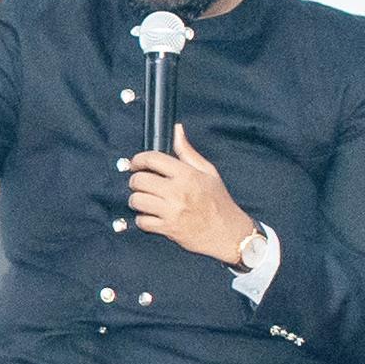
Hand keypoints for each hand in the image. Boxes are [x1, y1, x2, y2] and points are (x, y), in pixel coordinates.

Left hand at [126, 123, 253, 263]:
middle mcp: (178, 192)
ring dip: (137, 200)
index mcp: (187, 175)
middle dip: (136, 181)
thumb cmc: (218, 201)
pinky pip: (142, 221)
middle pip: (139, 180)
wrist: (229, 233)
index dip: (138, 159)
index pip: (152, 159)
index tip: (136, 163)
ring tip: (146, 200)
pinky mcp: (168, 228)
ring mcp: (172, 211)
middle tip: (141, 184)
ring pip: (136, 201)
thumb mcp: (208, 172)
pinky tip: (151, 216)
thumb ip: (187, 151)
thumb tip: (176, 130)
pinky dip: (142, 219)